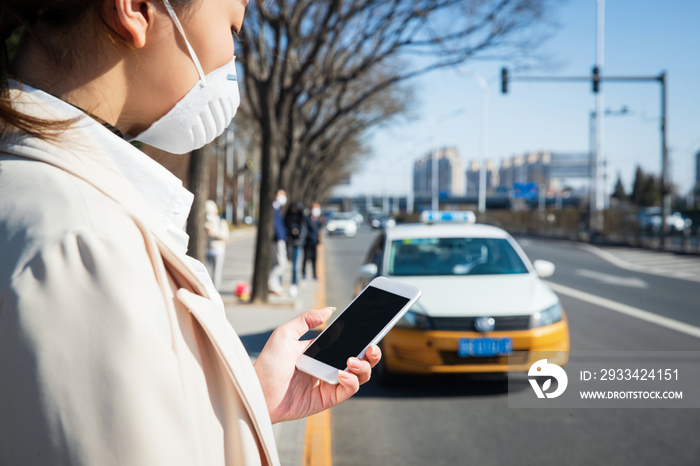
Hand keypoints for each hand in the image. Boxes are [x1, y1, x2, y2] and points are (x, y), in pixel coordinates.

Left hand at [253, 307, 381, 423]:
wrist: (258, 392)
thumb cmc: (268, 364)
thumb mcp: (285, 333)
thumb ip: (306, 319)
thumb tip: (329, 309)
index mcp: (321, 350)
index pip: (347, 343)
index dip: (362, 337)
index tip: (370, 329)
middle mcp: (328, 366)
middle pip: (360, 360)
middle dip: (371, 354)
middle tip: (371, 347)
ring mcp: (329, 382)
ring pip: (359, 376)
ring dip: (363, 367)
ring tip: (353, 360)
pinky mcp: (328, 398)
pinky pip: (348, 390)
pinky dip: (351, 381)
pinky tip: (342, 373)